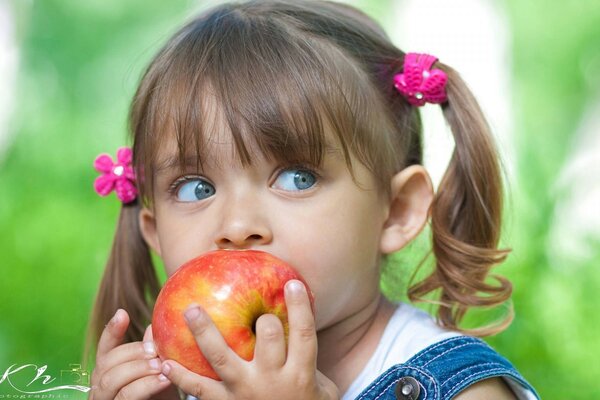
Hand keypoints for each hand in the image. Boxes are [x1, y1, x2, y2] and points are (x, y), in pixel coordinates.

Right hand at [89, 309, 177, 399]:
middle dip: (132, 353)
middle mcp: (101, 386)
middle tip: (156, 350)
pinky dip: (146, 385)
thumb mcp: (159, 370)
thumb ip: (153, 351)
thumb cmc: (160, 395)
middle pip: (107, 363)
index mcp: (109, 371)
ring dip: (138, 369)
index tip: (122, 314)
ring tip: (161, 365)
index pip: (105, 349)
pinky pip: (126, 396)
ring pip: (111, 380)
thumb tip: (152, 328)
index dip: (111, 331)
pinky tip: (164, 379)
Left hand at [160, 280, 339, 399]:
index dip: (300, 308)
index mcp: (300, 374)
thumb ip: (305, 354)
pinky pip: (199, 389)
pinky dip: (181, 376)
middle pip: (269, 337)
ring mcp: (245, 393)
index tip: (293, 284)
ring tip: (191, 310)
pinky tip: (165, 361)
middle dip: (263, 318)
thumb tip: (302, 309)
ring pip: (223, 358)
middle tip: (254, 305)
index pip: (303, 335)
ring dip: (205, 332)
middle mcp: (272, 381)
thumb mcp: (320, 384)